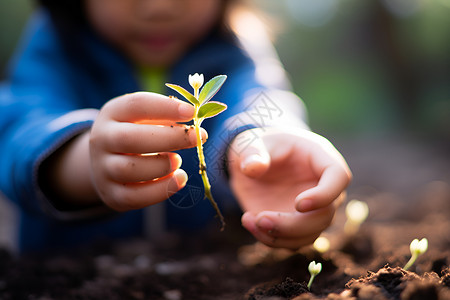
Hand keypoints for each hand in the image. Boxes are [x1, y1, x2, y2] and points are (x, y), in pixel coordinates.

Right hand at [89, 92, 206, 210]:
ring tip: (178, 160)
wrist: (105, 162)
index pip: (136, 105)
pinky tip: (180, 178)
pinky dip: (162, 190)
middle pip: (130, 139)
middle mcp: (101, 140)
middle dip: (169, 138)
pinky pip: (135, 197)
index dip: (165, 107)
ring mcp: (103, 169)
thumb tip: (196, 119)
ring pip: (131, 170)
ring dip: (163, 165)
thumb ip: (166, 116)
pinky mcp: (112, 195)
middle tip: (198, 136)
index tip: (191, 111)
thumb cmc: (136, 132)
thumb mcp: (144, 117)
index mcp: (112, 113)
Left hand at [228, 127, 351, 249]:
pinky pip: (292, 241)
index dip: (325, 195)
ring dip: (280, 236)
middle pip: (325, 215)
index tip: (298, 204)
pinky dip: (269, 239)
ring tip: (249, 220)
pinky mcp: (295, 224)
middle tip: (260, 219)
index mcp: (320, 158)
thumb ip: (252, 152)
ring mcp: (312, 209)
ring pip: (310, 234)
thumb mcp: (251, 141)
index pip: (339, 177)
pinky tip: (248, 221)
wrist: (251, 160)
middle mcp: (323, 186)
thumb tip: (253, 168)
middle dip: (292, 225)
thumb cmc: (258, 145)